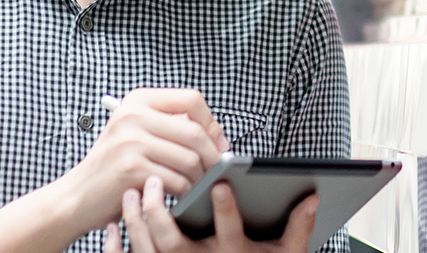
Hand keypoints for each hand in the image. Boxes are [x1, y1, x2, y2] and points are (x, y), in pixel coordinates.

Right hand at [50, 88, 230, 232]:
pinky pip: (177, 181)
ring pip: (190, 159)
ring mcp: (131, 142)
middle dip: (213, 156)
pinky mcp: (131, 169)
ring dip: (199, 178)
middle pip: (195, 131)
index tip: (218, 142)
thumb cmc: (114, 166)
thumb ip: (172, 126)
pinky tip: (178, 195)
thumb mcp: (137, 133)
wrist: (78, 195)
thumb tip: (219, 136)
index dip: (212, 122)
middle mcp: (133, 116)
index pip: (192, 99)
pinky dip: (185, 192)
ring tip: (195, 185)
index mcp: (138, 101)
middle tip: (216, 171)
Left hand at [107, 176, 318, 252]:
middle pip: (173, 242)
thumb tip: (314, 198)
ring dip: (135, 221)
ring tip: (133, 193)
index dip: (225, 208)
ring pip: (147, 250)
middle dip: (160, 212)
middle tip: (154, 181)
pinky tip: (112, 227)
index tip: (220, 182)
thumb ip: (299, 228)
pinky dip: (116, 247)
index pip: (229, 231)